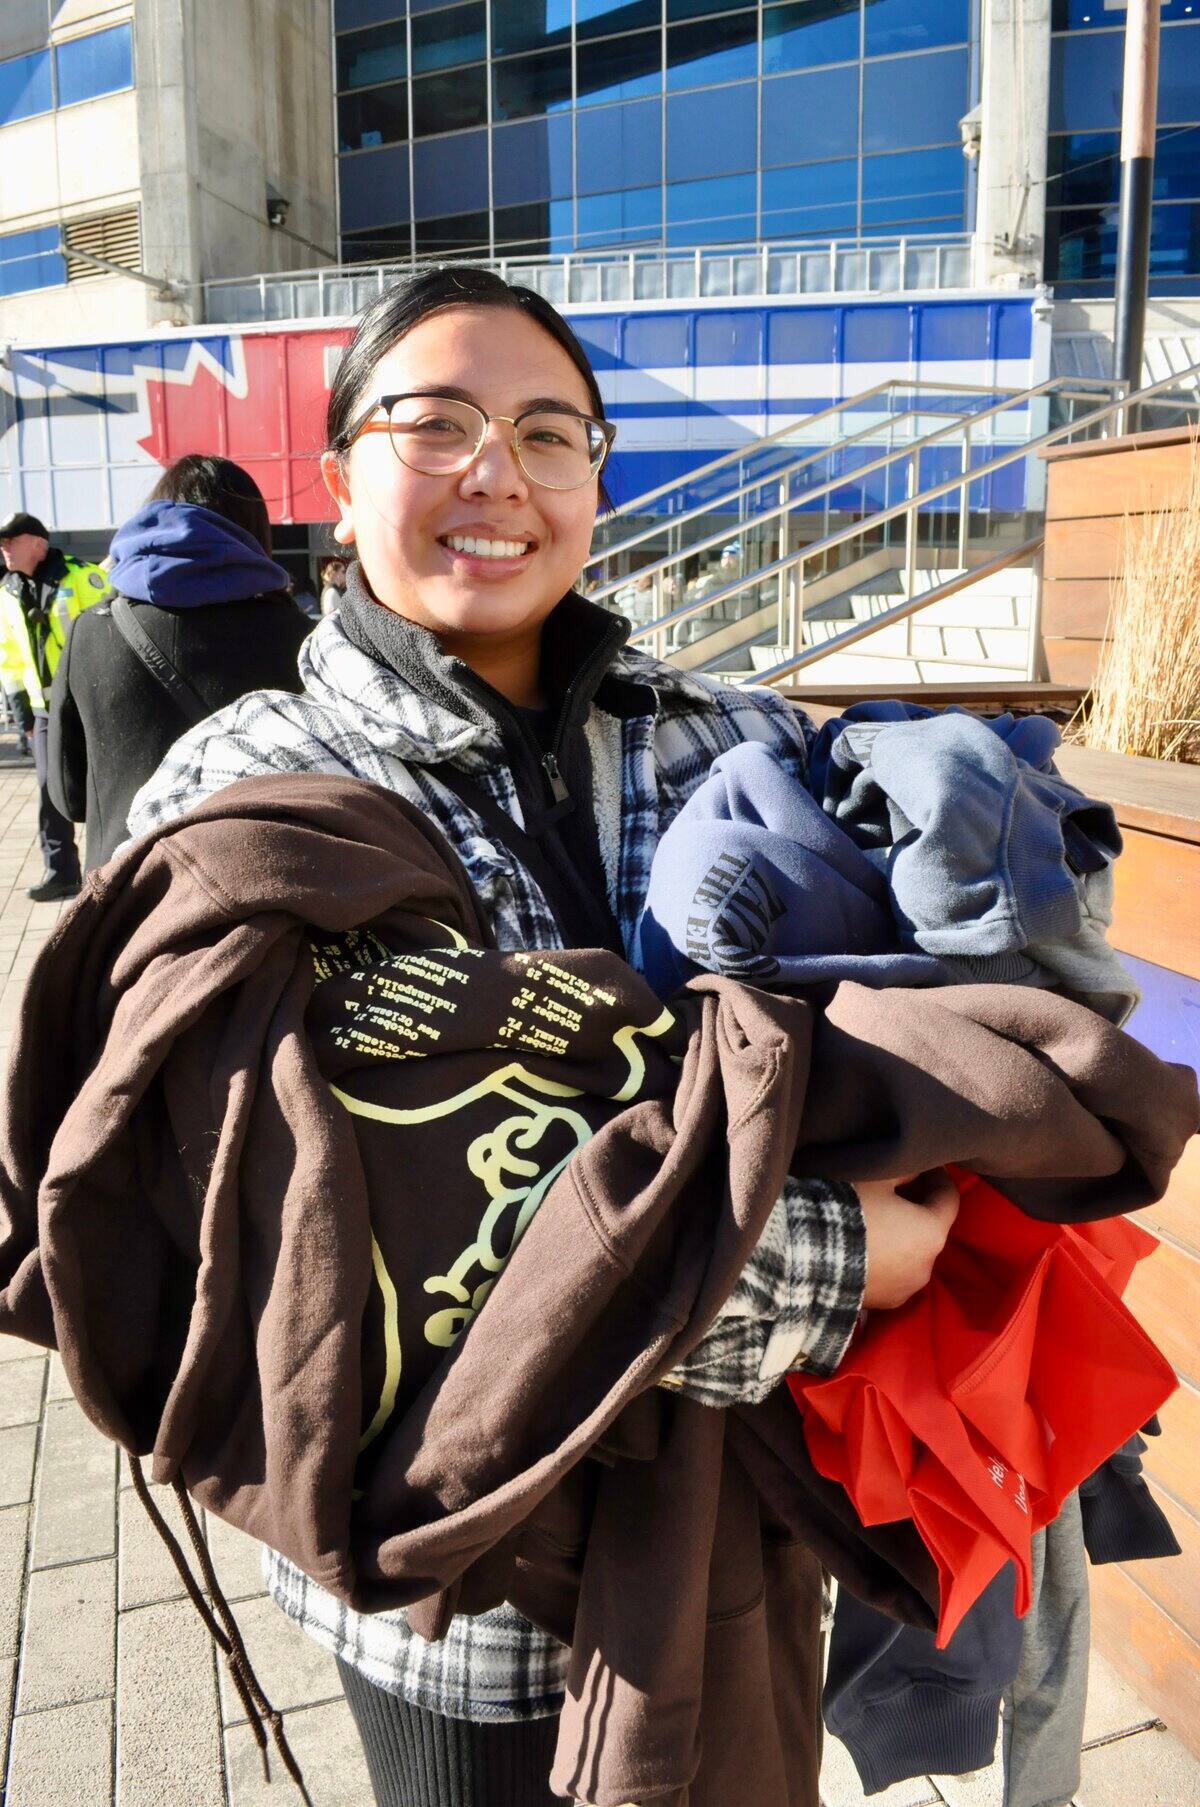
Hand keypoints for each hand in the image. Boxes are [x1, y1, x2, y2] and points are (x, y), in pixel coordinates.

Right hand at [858, 1169, 959, 1310]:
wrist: (810, 1259)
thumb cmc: (849, 1212)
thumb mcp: (877, 1179)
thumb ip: (905, 1171)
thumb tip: (915, 1172)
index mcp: (932, 1232)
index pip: (949, 1197)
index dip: (938, 1177)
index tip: (924, 1166)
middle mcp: (927, 1266)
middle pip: (930, 1227)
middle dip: (917, 1208)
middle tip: (895, 1190)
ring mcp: (906, 1288)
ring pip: (912, 1253)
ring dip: (902, 1237)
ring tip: (875, 1222)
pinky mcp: (886, 1302)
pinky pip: (894, 1274)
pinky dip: (887, 1259)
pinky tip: (864, 1247)